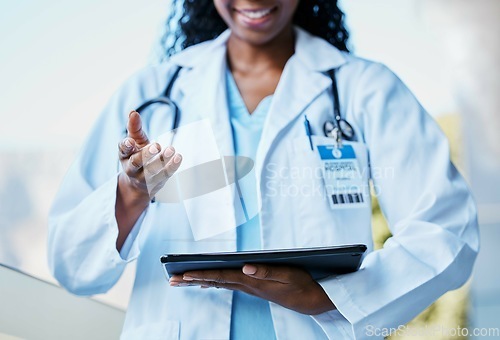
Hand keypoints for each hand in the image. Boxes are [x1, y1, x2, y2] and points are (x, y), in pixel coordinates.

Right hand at [118, 111, 181, 199]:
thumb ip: (134, 128)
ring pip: (152, 170)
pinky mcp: (157, 181)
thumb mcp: (135, 141)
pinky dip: (172, 166)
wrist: (140, 183)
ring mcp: (144, 177)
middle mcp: (131, 168)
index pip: (123, 150)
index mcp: (125, 156)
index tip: (131, 141)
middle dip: (146, 154)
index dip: (126, 146)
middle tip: (156, 146)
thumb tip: (133, 112)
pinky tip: (178, 157)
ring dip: (162, 160)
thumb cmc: (137, 155)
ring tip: (171, 149)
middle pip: (136, 162)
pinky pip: (165, 174)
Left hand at [169, 264, 335, 314]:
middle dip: (192, 280)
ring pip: (219, 283)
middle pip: (214, 282)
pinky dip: (213, 283)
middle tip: (172, 280)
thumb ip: (266, 271)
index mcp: (252, 281)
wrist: (310, 301)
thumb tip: (245, 267)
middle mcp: (247, 286)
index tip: (183, 274)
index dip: (202, 275)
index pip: (221, 277)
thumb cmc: (300, 285)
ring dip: (199, 281)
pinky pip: (228, 285)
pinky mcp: (253, 288)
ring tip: (182, 281)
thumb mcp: (287, 275)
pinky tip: (207, 283)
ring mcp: (249, 288)